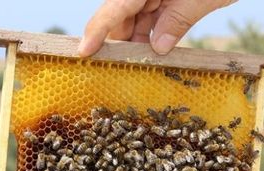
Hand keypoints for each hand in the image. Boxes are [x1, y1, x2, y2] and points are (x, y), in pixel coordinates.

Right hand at [79, 0, 237, 56]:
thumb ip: (179, 20)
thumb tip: (158, 48)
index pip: (115, 7)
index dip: (97, 30)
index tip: (84, 52)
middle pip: (120, 14)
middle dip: (118, 41)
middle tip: (113, 70)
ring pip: (134, 17)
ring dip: (137, 41)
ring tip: (136, 65)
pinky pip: (151, 14)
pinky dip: (152, 32)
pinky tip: (153, 51)